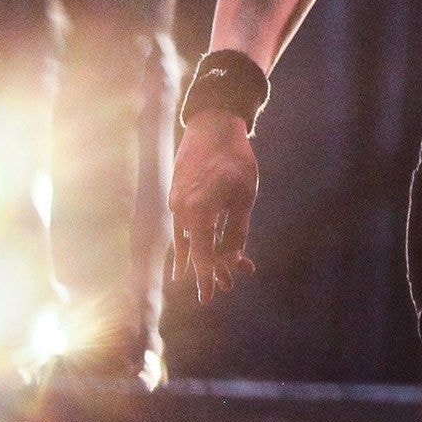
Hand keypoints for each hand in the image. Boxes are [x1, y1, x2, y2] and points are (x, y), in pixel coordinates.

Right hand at [169, 109, 258, 302]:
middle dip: (214, 268)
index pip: (203, 255)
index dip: (208, 277)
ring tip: (222, 272)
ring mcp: (176, 203)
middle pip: (197, 250)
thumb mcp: (245, 197)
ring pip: (190, 238)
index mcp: (199, 212)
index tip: (211, 297)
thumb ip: (237, 231)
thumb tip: (232, 260)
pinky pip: (183, 225)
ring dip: (206, 255)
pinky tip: (190, 257)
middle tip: (228, 286)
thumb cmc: (235, 160)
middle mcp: (181, 211)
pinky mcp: (176, 196)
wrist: (213, 125)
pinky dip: (192, 240)